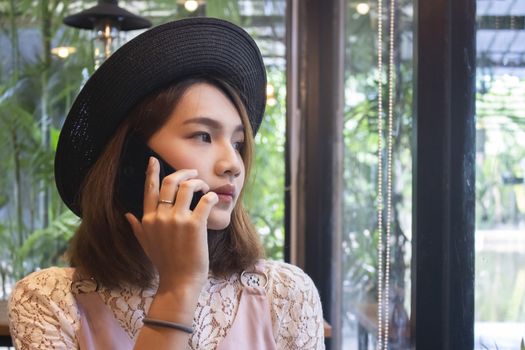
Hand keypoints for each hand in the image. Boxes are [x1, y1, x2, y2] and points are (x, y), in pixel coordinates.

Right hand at [125, 157, 218, 292]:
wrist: (179, 281)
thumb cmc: (165, 264)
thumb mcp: (146, 244)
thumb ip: (137, 227)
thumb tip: (128, 215)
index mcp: (148, 219)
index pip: (149, 189)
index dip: (152, 172)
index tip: (153, 160)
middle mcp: (160, 217)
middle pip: (169, 182)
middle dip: (183, 172)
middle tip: (192, 173)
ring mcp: (177, 220)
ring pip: (187, 187)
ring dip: (198, 183)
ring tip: (204, 187)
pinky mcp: (195, 225)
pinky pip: (204, 201)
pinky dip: (211, 196)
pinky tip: (213, 199)